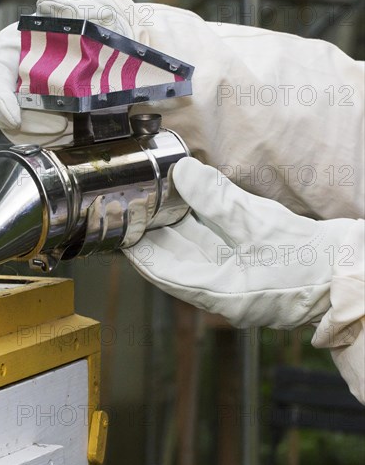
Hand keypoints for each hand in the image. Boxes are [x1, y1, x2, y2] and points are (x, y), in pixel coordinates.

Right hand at [0, 0, 139, 144]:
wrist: (109, 52)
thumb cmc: (90, 31)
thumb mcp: (82, 14)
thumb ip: (66, 9)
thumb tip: (47, 5)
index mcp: (11, 48)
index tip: (14, 119)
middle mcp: (11, 77)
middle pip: (4, 109)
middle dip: (31, 123)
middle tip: (60, 124)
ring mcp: (22, 100)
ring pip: (19, 128)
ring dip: (44, 133)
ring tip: (71, 126)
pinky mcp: (37, 118)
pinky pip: (35, 137)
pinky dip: (52, 140)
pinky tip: (71, 132)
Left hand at [125, 157, 360, 328]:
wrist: (347, 273)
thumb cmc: (307, 260)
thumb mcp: (257, 225)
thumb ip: (216, 200)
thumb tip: (182, 173)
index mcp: (215, 291)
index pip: (161, 271)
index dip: (138, 250)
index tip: (120, 229)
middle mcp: (217, 290)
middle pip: (172, 260)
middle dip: (153, 234)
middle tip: (134, 207)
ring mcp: (230, 281)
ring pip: (190, 252)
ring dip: (173, 229)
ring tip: (154, 203)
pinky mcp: (242, 269)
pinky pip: (210, 248)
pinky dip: (197, 228)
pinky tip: (187, 208)